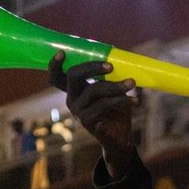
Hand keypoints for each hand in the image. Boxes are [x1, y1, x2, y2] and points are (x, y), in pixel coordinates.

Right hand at [47, 51, 137, 174]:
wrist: (121, 136)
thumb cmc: (116, 108)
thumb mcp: (110, 89)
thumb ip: (107, 76)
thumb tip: (115, 56)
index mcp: (74, 90)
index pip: (56, 77)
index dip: (54, 65)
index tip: (61, 52)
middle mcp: (72, 100)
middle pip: (74, 76)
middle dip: (92, 67)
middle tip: (111, 66)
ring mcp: (78, 112)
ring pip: (94, 89)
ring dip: (115, 85)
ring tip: (132, 83)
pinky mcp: (88, 123)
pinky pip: (105, 105)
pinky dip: (122, 100)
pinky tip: (134, 101)